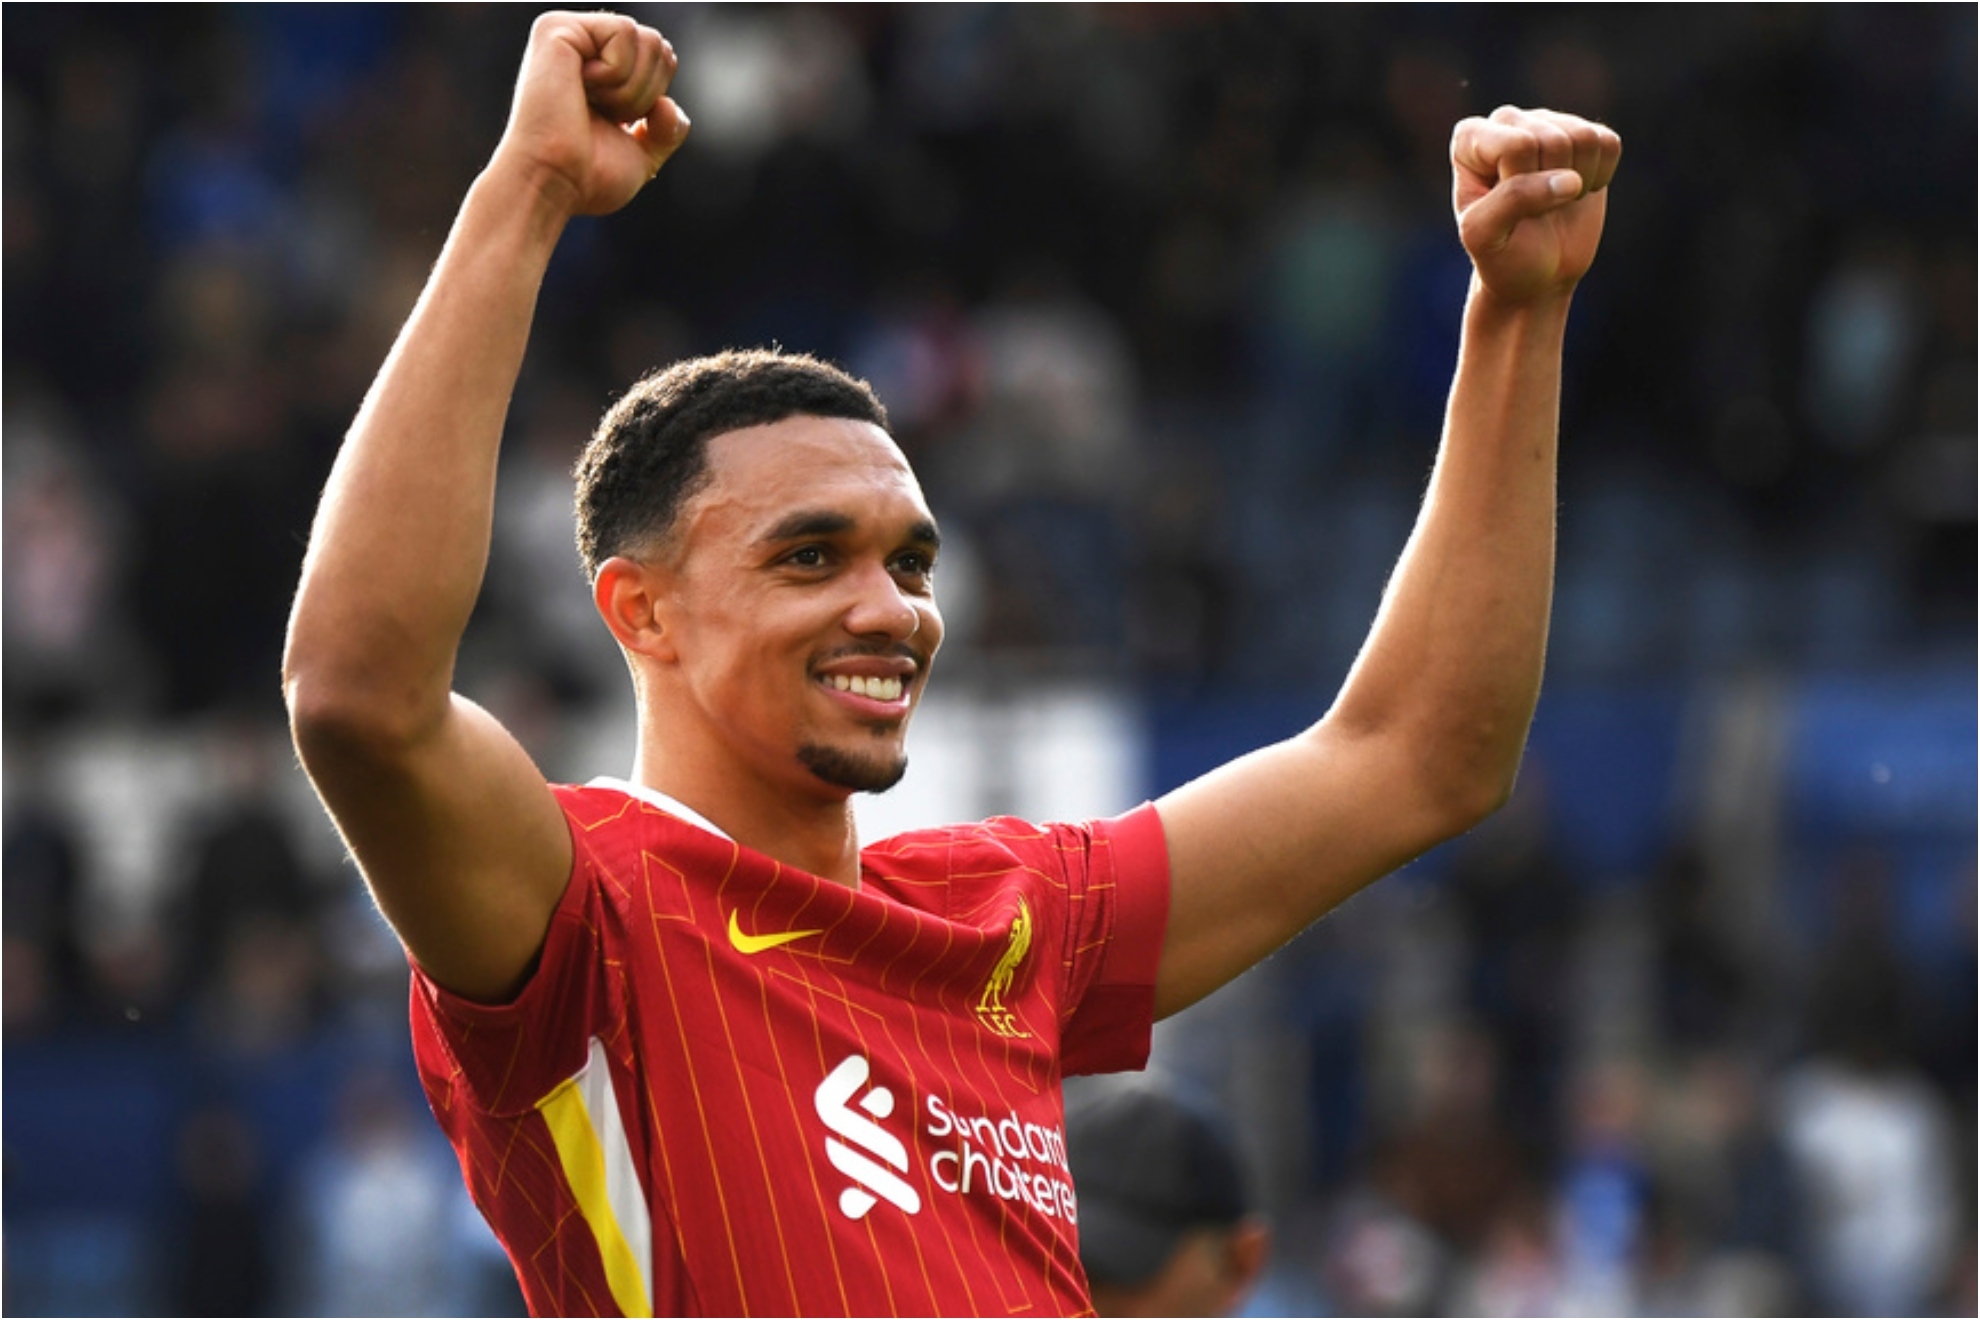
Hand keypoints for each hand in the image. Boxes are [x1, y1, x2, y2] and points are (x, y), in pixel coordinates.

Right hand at [491, 11, 689, 217]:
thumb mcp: (642, 155)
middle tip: (605, 115)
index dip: (654, 98)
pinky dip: (616, 73)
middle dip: (646, 93)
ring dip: (631, 89)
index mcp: (598, 70)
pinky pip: (625, 31)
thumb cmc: (586, 178)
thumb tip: (668, 105)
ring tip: (592, 104)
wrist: (553, 184)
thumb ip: (666, 130)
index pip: (660, 59)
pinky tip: (582, 89)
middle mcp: (582, 46)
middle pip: (658, 44)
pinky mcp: (557, 27)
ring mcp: (568, 33)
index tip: (616, 123)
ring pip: (647, 38)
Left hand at [1452, 106, 1620, 305]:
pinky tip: (1575, 191)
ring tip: (1553, 201)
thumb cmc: (1501, 253)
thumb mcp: (1486, 236)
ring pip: (1584, 137)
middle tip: (1533, 211)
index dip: (1523, 186)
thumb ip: (1513, 200)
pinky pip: (1608, 143)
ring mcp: (1547, 122)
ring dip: (1577, 183)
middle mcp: (1507, 120)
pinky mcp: (1584, 133)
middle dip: (1549, 187)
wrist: (1536, 271)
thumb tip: (1570, 180)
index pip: (1518, 146)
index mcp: (1469, 137)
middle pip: (1553, 140)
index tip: (1506, 210)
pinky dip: (1601, 176)